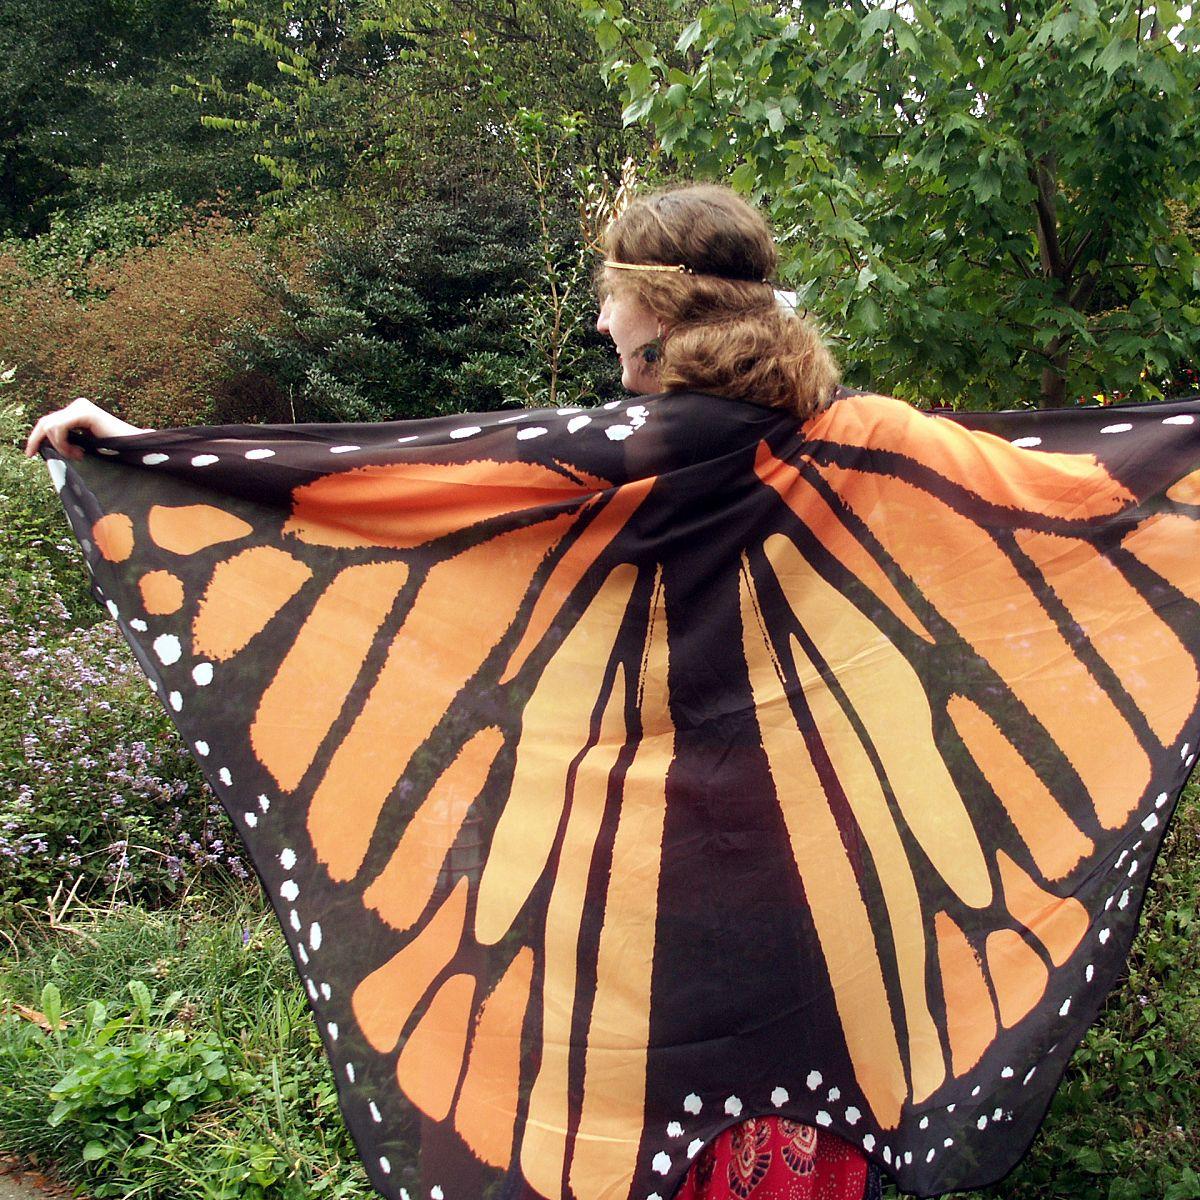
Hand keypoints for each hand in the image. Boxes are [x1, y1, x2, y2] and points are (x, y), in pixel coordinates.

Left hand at [25, 398, 148, 460]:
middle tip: (37, 457)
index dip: (35, 438)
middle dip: (38, 441)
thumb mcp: (84, 446)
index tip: (30, 455)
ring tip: (78, 456)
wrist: (136, 451)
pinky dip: (63, 444)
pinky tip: (79, 452)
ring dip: (60, 447)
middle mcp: (78, 406)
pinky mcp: (85, 412)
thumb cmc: (115, 452)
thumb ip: (67, 441)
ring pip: (50, 427)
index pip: (48, 422)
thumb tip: (42, 446)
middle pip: (45, 422)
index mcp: (78, 412)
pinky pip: (59, 428)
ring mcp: (81, 407)